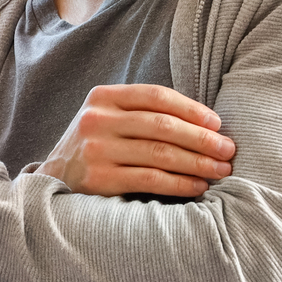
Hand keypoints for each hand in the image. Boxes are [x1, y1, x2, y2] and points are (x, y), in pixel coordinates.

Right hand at [40, 84, 234, 197]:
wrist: (54, 178)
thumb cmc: (95, 145)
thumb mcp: (108, 117)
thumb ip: (142, 112)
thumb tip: (204, 123)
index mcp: (102, 97)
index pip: (156, 96)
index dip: (192, 109)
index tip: (217, 124)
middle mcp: (97, 120)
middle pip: (162, 126)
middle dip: (202, 138)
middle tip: (228, 150)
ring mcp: (96, 150)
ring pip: (160, 154)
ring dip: (198, 163)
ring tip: (220, 169)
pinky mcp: (99, 179)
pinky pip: (150, 179)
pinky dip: (180, 183)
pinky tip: (197, 186)